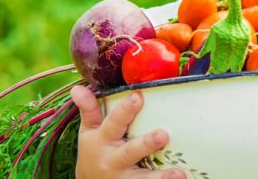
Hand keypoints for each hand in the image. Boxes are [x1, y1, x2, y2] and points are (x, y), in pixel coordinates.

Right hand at [70, 85, 184, 178]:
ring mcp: (125, 177)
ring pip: (143, 177)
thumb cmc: (94, 150)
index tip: (138, 96)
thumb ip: (88, 109)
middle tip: (163, 134)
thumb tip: (77, 87)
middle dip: (146, 144)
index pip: (114, 122)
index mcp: (103, 139)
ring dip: (161, 177)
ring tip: (179, 173)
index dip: (125, 110)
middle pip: (130, 151)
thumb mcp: (89, 131)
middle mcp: (114, 159)